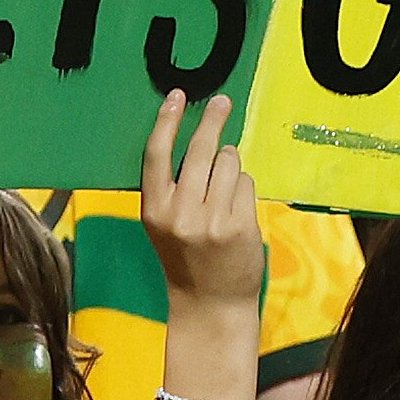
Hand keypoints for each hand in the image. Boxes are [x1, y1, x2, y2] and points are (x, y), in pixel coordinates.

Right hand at [138, 91, 263, 314]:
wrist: (210, 303)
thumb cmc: (186, 258)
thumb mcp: (164, 224)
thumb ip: (172, 187)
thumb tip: (197, 138)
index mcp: (153, 210)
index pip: (157, 155)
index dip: (167, 121)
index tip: (178, 96)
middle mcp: (180, 214)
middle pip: (199, 150)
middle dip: (213, 121)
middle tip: (223, 102)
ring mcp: (211, 220)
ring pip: (229, 163)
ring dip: (231, 165)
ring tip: (225, 187)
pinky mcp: (239, 225)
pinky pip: (246, 184)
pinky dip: (244, 189)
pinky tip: (236, 208)